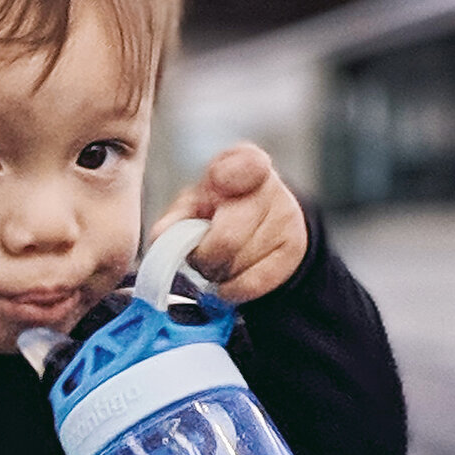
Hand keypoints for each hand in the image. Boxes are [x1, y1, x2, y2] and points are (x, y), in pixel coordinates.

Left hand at [151, 143, 307, 305]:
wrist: (263, 225)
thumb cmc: (220, 211)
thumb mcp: (194, 203)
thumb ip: (176, 217)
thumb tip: (160, 236)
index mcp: (243, 164)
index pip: (243, 166)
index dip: (226, 177)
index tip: (218, 184)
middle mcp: (271, 188)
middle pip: (227, 237)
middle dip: (204, 255)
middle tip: (199, 255)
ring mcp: (287, 219)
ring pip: (236, 264)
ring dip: (218, 273)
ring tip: (218, 262)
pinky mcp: (294, 251)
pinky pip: (252, 283)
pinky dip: (232, 290)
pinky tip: (229, 280)